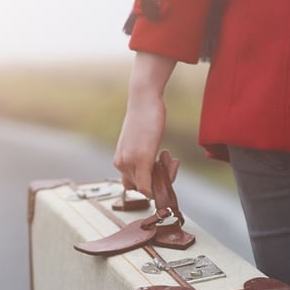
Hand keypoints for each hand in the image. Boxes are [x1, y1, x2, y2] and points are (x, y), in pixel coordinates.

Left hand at [113, 52, 177, 198]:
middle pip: (142, 189)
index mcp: (120, 161)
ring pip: (147, 189)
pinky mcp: (141, 159)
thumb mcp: (141, 143)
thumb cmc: (145, 118)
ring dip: (165, 176)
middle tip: (169, 161)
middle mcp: (121, 164)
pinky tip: (170, 158)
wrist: (144, 100)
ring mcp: (129, 163)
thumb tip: (154, 174)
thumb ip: (142, 159)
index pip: (134, 186)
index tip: (163, 168)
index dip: (151, 182)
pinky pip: (147, 187)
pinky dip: (163, 179)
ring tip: (169, 156)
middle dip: (160, 179)